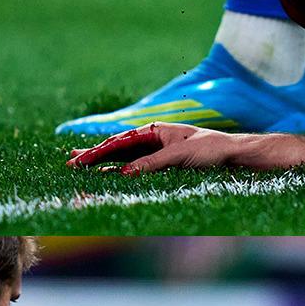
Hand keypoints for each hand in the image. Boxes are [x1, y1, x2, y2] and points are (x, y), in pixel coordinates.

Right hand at [67, 124, 230, 174]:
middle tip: (70, 163)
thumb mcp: (180, 155)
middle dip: (94, 155)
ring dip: (103, 163)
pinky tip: (108, 175)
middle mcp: (153, 139)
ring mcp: (157, 151)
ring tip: (80, 166)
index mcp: (155, 130)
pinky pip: (136, 167)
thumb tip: (126, 174)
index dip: (98, 152)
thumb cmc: (211, 149)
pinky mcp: (163, 164)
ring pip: (124, 158)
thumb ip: (152, 163)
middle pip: (118, 148)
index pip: (120, 141)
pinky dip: (120, 171)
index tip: (80, 161)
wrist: (233, 155)